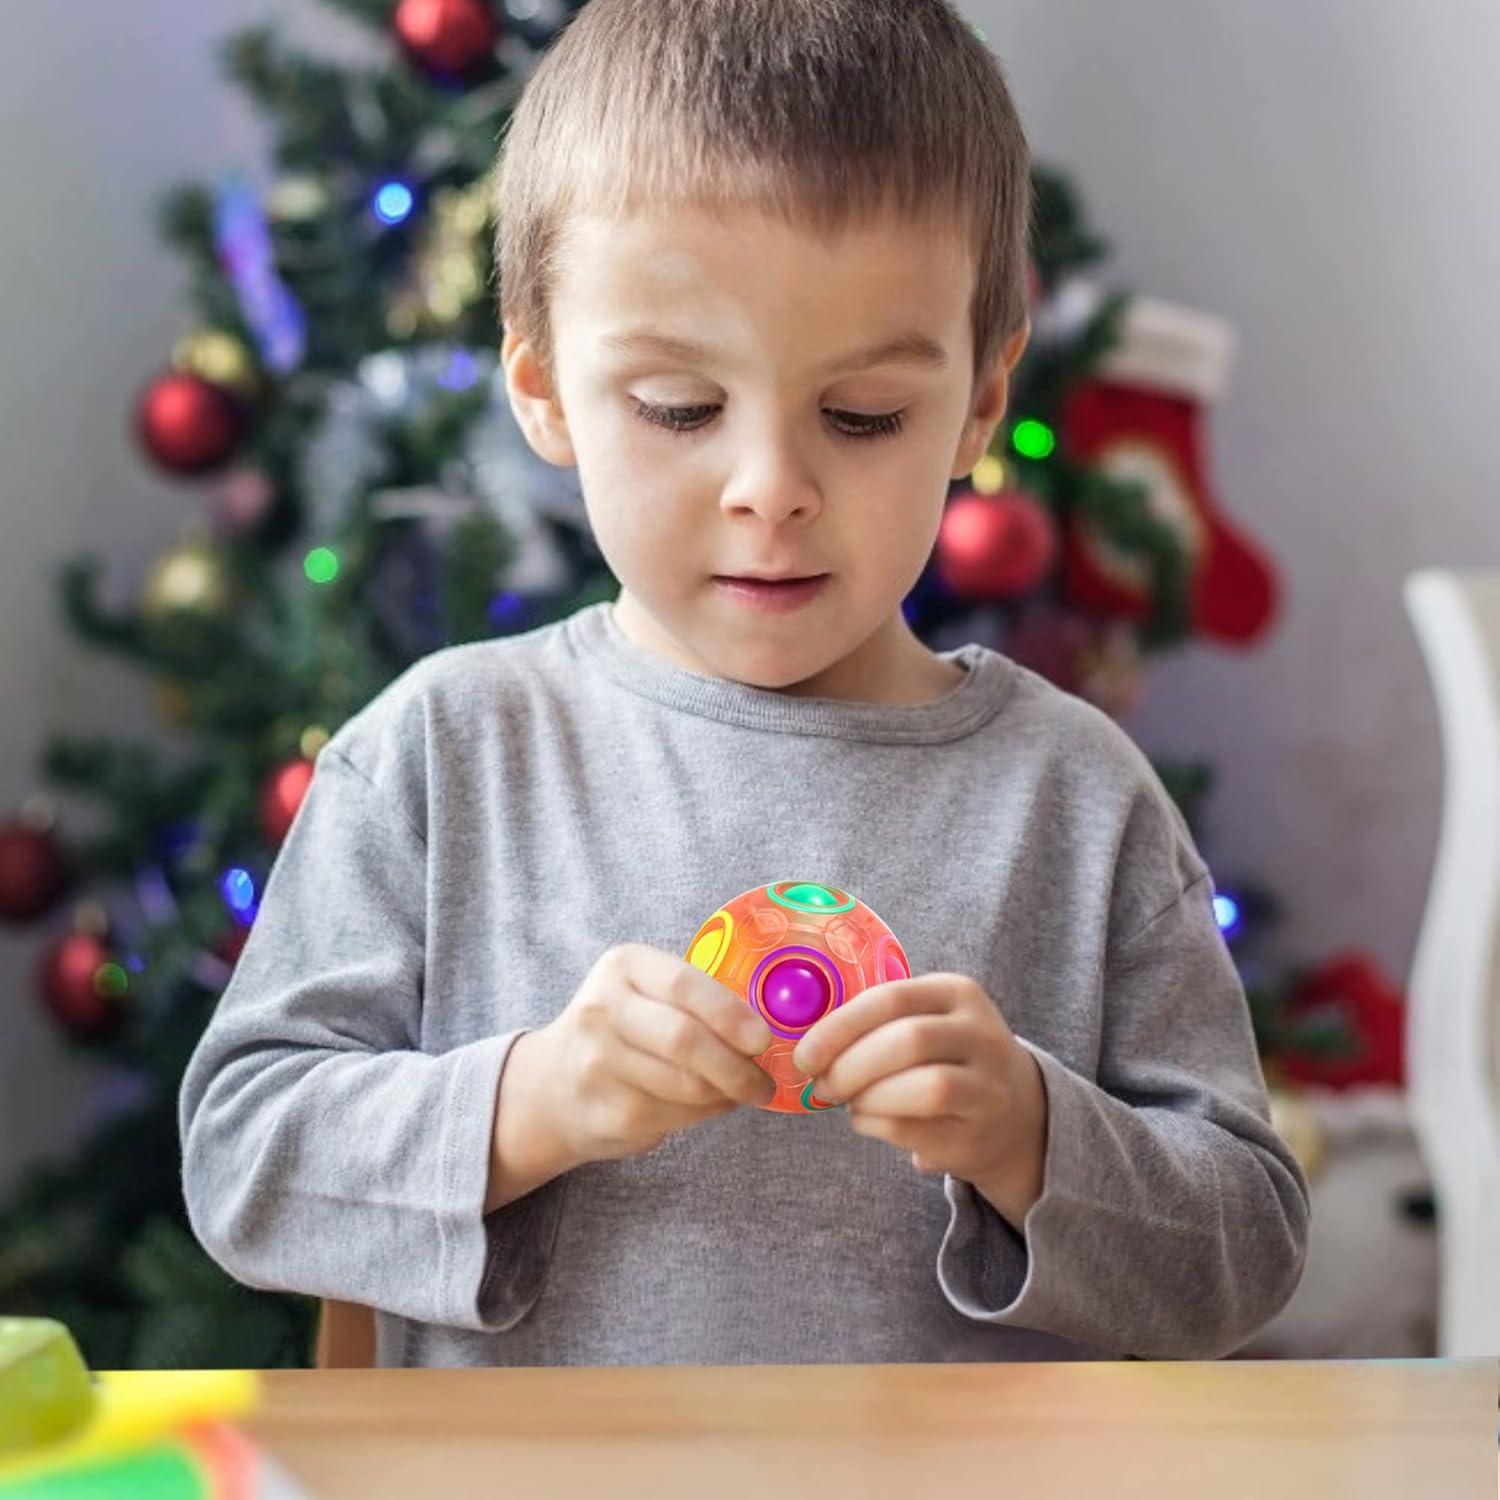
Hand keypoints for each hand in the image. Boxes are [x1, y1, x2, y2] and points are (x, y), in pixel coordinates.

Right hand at [532, 943, 776, 1165]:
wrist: (550, 1087)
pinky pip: (676, 1117)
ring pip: (686, 1085)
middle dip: (736, 1066)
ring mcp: (598, 1065)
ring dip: (728, 1093)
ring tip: (744, 1091)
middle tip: (764, 1082)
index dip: (731, 1014)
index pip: (684, 984)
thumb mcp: (644, 991)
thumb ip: (694, 998)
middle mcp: (602, 1010)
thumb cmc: (619, 1029)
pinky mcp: (605, 1113)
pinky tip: (710, 1104)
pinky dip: (706, 1114)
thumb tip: (764, 1031)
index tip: (764, 1039)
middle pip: (684, 1039)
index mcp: (622, 967)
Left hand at [790, 973, 1047, 1211]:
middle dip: (851, 1065)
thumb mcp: (925, 1020)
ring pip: (926, 1087)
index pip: (892, 998)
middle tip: (822, 1084)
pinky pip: (918, 1129)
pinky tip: (867, 1121)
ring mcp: (988, 1085)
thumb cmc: (946, 1057)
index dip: (840, 1027)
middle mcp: (981, 1033)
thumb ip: (876, 1022)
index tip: (804, 1054)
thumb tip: (808, 1046)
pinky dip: (877, 1126)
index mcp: (956, 992)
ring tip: (849, 1102)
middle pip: (909, 1041)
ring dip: (869, 1098)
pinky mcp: (978, 1132)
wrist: (1014, 1110)